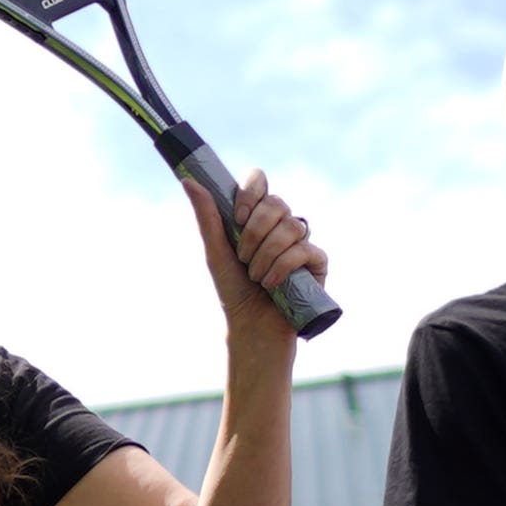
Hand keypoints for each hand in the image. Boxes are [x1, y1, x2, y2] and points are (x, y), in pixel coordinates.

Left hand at [191, 172, 329, 347]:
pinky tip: (271, 283)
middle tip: (243, 256)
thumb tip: (188, 181)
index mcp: (256, 215)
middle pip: (277, 202)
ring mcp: (301, 241)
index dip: (251, 191)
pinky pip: (305, 250)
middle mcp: (280, 224)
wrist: (251, 325)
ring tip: (255, 276)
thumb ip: (206, 216)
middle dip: (255, 232)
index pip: (259, 181)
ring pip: (292, 226)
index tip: (239, 216)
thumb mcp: (216, 251)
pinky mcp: (317, 262)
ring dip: (266, 254)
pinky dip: (283, 266)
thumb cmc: (233, 288)